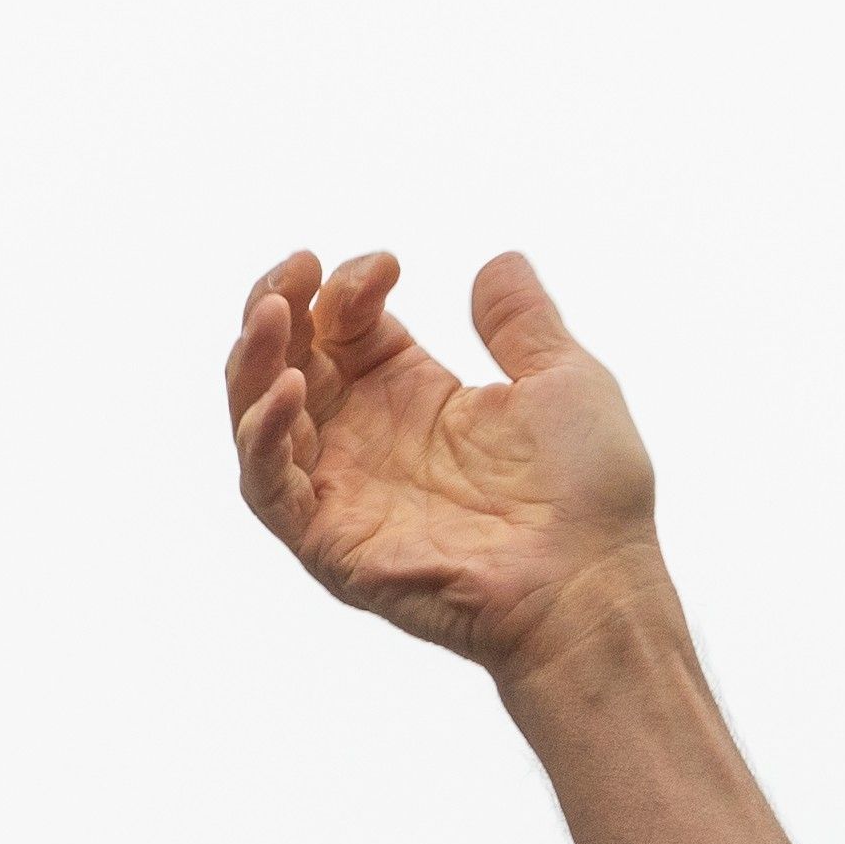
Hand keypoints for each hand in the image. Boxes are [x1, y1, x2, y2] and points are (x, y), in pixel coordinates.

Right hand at [227, 249, 671, 683]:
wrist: (592, 582)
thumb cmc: (590, 496)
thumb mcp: (564, 381)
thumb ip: (522, 321)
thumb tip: (499, 261)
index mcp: (413, 398)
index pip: (344, 326)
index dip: (348, 285)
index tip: (390, 265)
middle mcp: (368, 441)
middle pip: (285, 362)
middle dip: (276, 307)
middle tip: (295, 271)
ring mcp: (345, 493)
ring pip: (258, 418)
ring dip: (252, 361)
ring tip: (273, 314)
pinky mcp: (331, 544)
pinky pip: (269, 487)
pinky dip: (263, 435)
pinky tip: (288, 389)